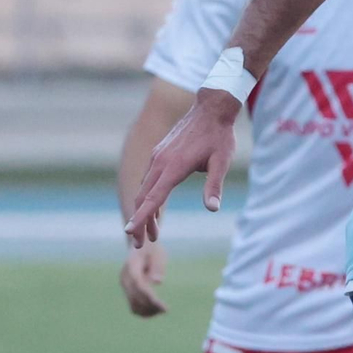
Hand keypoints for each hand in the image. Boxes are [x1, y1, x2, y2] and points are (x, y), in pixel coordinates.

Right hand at [119, 242, 167, 315]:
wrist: (141, 245)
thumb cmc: (152, 249)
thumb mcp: (158, 254)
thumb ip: (157, 267)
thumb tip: (157, 282)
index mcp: (131, 267)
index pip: (140, 287)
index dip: (151, 299)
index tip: (164, 308)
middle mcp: (125, 278)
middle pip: (135, 299)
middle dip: (151, 307)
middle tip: (165, 309)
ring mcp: (125, 285)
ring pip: (133, 306)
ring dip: (147, 312)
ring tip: (162, 310)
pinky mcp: (128, 290)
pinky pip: (133, 306)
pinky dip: (144, 311)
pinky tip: (156, 310)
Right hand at [125, 91, 238, 245]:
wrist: (210, 109)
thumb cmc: (219, 137)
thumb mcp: (222, 161)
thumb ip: (214, 185)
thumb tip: (212, 209)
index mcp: (174, 166)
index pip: (154, 198)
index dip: (142, 217)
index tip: (130, 232)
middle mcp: (160, 162)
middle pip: (145, 197)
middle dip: (140, 222)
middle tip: (141, 244)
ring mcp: (158, 157)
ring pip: (145, 189)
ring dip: (145, 212)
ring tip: (151, 234)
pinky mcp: (159, 154)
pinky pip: (149, 179)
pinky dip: (149, 197)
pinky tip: (153, 208)